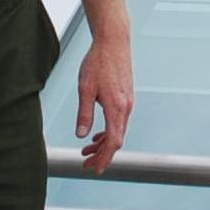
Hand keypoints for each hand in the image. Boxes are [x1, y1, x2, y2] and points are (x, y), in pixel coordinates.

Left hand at [74, 35, 133, 173]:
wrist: (114, 41)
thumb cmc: (98, 62)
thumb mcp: (85, 88)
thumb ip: (84, 113)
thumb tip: (81, 135)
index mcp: (117, 108)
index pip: (113, 142)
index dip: (103, 158)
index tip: (93, 168)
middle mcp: (126, 108)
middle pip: (116, 140)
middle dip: (102, 155)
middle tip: (86, 163)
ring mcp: (128, 103)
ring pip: (118, 131)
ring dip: (103, 144)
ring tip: (87, 150)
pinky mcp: (126, 97)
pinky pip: (119, 121)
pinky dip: (109, 132)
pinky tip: (97, 133)